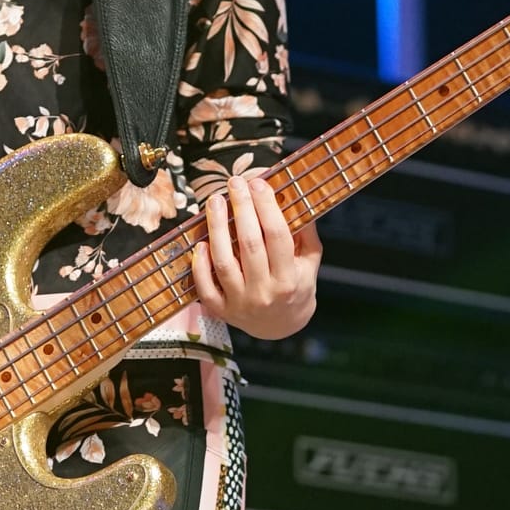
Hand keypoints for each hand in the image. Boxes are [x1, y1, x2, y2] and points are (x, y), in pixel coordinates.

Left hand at [191, 172, 320, 339]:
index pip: (277, 236)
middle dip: (241, 208)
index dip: (266, 206)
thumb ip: (306, 234)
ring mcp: (240, 303)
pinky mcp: (221, 310)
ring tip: (215, 201)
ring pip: (223, 261)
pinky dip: (200, 264)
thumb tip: (296, 198)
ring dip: (217, 227)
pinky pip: (205, 286)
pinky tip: (201, 242)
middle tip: (235, 182)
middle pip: (249, 244)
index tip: (258, 183)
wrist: (281, 326)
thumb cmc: (296, 286)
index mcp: (289, 279)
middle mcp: (264, 292)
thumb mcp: (309, 262)